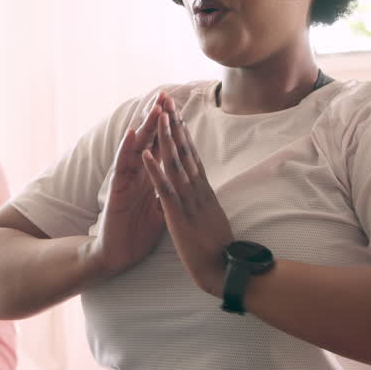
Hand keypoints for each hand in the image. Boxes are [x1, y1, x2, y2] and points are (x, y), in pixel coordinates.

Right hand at [87, 94, 165, 277]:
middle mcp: (138, 176)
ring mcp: (126, 181)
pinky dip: (126, 150)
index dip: (171, 130)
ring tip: (153, 106)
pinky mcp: (117, 192)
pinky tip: (131, 134)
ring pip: (137, 149)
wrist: (117, 256)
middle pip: (149, 142)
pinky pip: (122, 168)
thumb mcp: (160, 211)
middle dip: (158, 119)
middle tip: (166, 95)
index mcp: (151, 180)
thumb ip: (168, 195)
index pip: (162, 149)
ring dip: (144, 127)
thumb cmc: (136, 234)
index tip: (181, 109)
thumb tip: (182, 185)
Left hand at [141, 92, 233, 295]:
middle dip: (175, 125)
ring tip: (158, 115)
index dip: (184, 133)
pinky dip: (154, 170)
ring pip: (175, 163)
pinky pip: (164, 188)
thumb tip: (204, 189)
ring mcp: (189, 200)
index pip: (193, 155)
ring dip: (166, 138)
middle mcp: (198, 189)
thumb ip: (205, 200)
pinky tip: (146, 153)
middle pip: (185, 151)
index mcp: (204, 190)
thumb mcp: (212, 217)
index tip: (178, 112)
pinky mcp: (178, 214)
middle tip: (168, 100)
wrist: (224, 269)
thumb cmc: (218, 248)